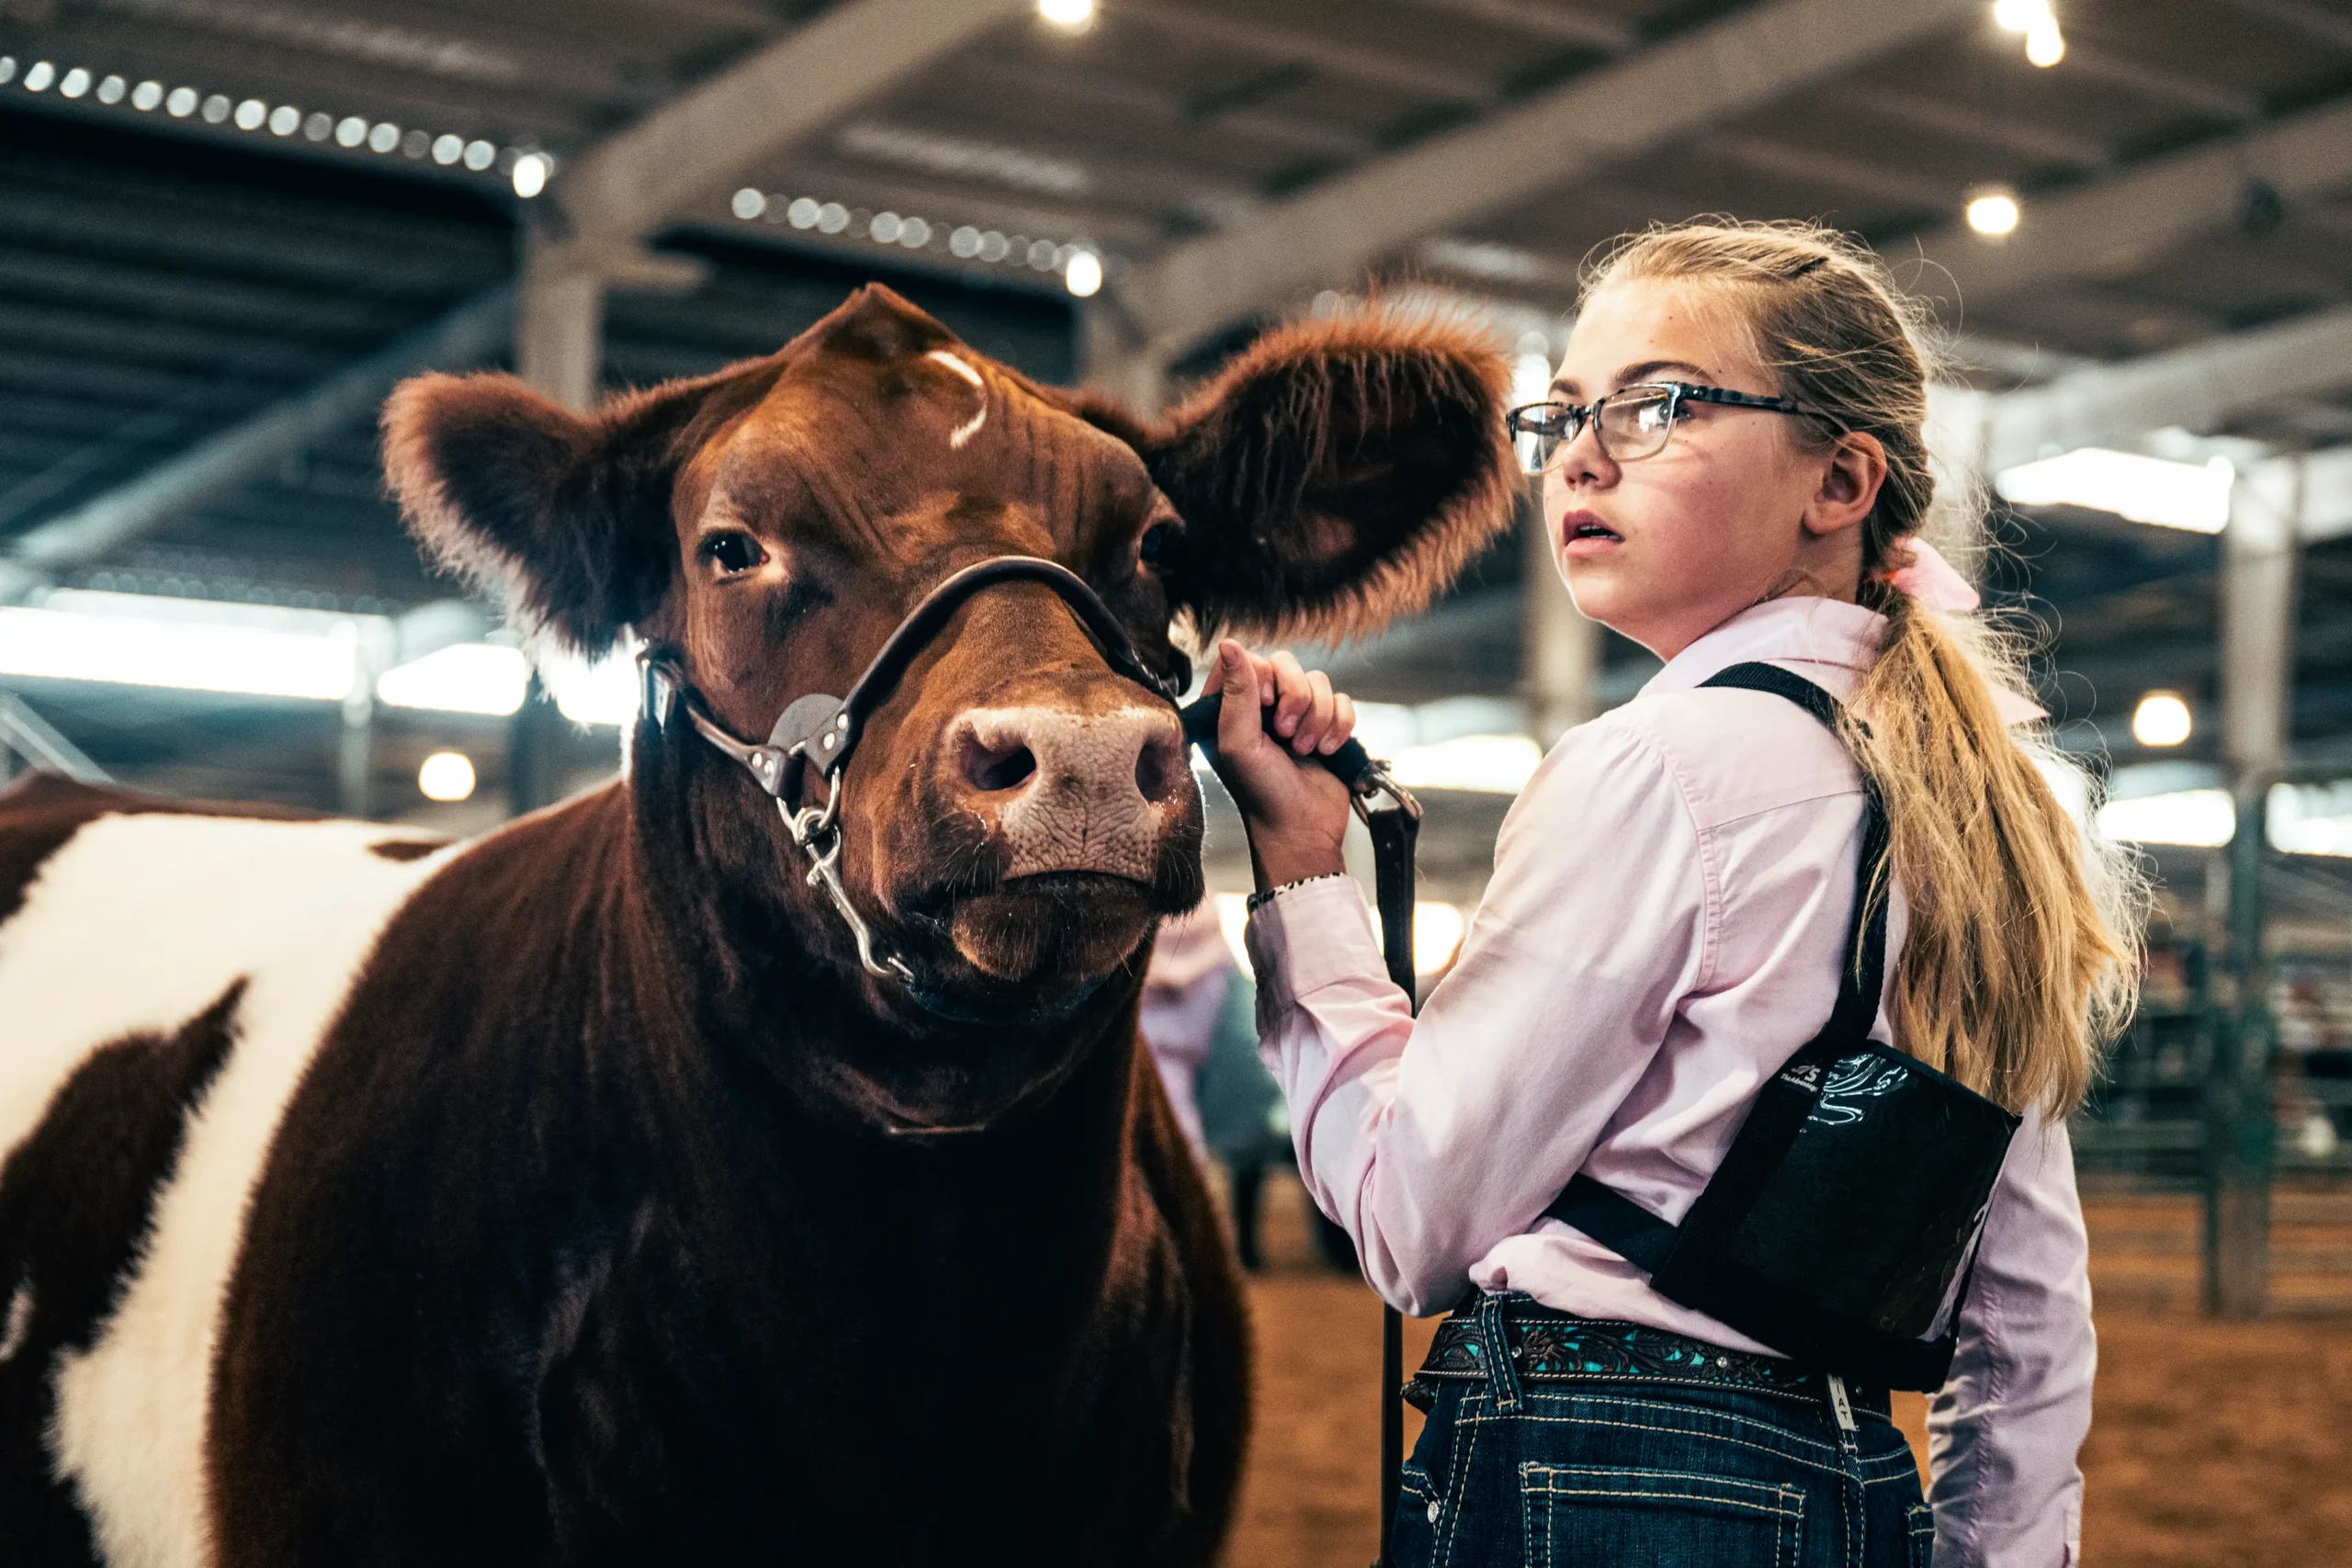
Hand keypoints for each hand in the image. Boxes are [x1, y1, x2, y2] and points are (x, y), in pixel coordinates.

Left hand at [1206, 639, 1358, 891]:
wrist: (1303, 829)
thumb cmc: (1261, 792)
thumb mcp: (1239, 742)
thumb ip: (1236, 692)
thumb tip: (1229, 642)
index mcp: (1230, 708)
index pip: (1247, 660)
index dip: (1264, 678)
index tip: (1267, 709)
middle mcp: (1262, 707)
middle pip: (1286, 664)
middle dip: (1296, 698)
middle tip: (1287, 735)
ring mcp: (1297, 715)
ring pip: (1318, 681)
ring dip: (1318, 717)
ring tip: (1307, 750)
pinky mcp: (1327, 725)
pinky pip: (1342, 700)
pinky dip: (1339, 724)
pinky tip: (1328, 750)